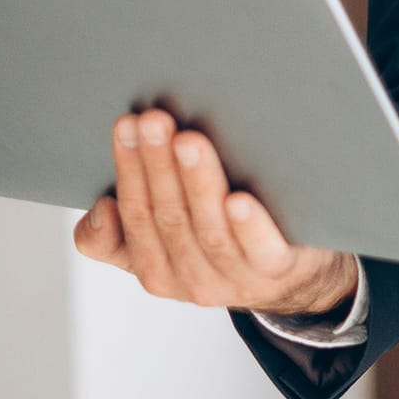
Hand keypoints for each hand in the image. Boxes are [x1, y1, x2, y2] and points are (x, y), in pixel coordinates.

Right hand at [72, 107, 358, 315]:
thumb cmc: (225, 237)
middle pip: (167, 217)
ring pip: (208, 229)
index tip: (125, 125)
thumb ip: (125, 229)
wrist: (296, 274)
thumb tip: (102, 208)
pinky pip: (259, 251)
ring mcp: (233, 279)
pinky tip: (239, 200)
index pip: (133, 216)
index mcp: (156, 268)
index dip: (127, 170)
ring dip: (196, 182)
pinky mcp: (276, 271)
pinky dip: (247, 227)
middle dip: (157, 164)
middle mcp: (189, 278)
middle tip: (153, 120)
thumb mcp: (168, 240)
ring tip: (189, 140)